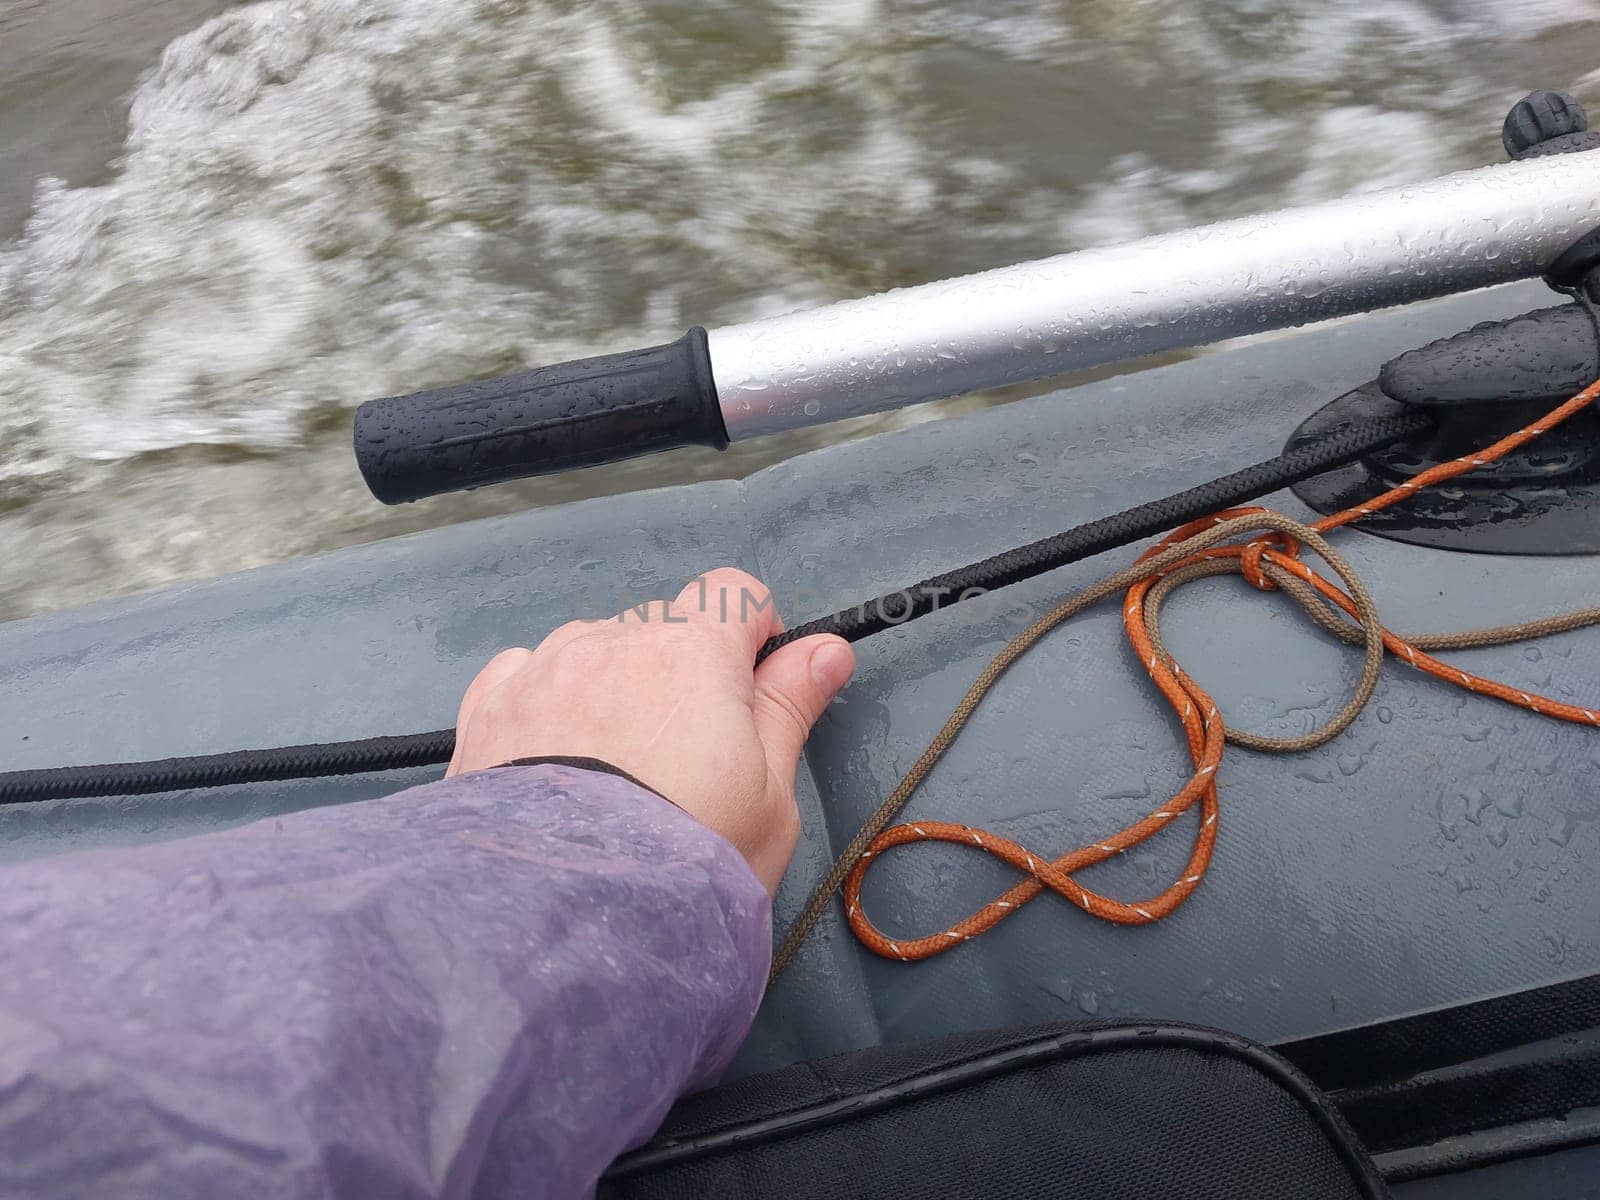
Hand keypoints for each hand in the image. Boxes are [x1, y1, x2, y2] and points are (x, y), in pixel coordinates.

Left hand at [447, 568, 855, 893]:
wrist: (565, 918)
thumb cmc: (683, 862)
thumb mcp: (770, 797)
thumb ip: (790, 709)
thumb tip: (824, 650)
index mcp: (694, 651)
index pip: (735, 592)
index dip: (752, 633)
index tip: (753, 685)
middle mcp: (614, 640)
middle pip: (661, 627)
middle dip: (678, 673)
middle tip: (685, 758)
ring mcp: (544, 668)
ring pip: (592, 648)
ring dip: (610, 684)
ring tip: (610, 772)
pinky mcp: (488, 708)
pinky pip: (525, 673)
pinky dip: (544, 700)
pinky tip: (551, 758)